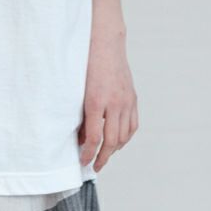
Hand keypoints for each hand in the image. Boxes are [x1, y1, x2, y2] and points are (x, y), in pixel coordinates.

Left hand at [78, 27, 138, 172]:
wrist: (105, 44)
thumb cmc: (87, 67)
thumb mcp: (78, 93)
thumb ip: (81, 116)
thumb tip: (80, 139)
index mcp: (97, 101)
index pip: (95, 137)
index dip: (88, 154)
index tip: (83, 162)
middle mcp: (115, 103)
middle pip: (112, 141)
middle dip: (102, 157)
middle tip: (95, 167)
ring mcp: (126, 101)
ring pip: (124, 135)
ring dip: (115, 149)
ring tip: (105, 156)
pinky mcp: (133, 98)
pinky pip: (133, 125)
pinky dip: (126, 137)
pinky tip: (118, 142)